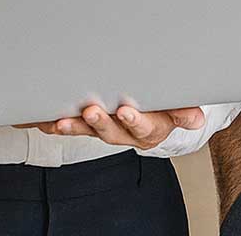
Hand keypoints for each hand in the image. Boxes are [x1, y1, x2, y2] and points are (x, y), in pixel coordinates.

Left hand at [14, 104, 204, 150]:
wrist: (155, 115)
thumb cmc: (166, 106)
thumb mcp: (179, 108)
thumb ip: (184, 111)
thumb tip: (196, 118)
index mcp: (150, 129)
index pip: (143, 127)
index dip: (134, 121)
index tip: (126, 111)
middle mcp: (126, 133)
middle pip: (111, 132)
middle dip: (100, 122)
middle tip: (91, 111)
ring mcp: (106, 130)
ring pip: (89, 132)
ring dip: (74, 127)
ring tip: (61, 120)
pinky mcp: (90, 126)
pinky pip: (71, 127)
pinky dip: (56, 125)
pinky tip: (43, 119)